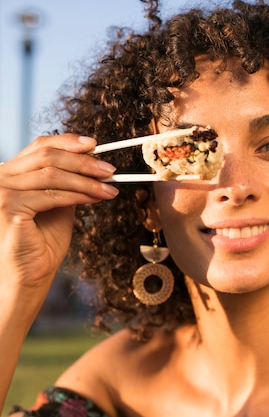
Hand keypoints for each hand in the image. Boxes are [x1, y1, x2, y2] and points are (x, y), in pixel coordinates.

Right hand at [0, 133, 117, 292]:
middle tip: (109, 170)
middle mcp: (1, 176)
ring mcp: (1, 190)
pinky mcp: (8, 207)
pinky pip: (51, 195)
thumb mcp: (58, 204)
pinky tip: (94, 198)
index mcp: (10, 172)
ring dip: (86, 181)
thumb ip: (67, 182)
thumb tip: (93, 164)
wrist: (31, 274)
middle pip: (47, 157)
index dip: (68, 142)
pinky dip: (76, 195)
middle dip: (83, 162)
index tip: (95, 145)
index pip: (40, 146)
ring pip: (52, 175)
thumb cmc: (43, 242)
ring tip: (108, 188)